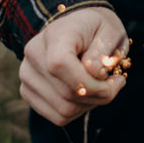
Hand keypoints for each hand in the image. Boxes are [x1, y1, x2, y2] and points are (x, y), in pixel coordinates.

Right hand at [20, 6, 129, 125]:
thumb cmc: (97, 28)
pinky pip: (57, 116)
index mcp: (55, 34)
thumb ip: (104, 51)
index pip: (60, 65)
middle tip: (116, 83)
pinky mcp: (28, 91)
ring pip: (63, 110)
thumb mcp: (111, 31)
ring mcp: (27, 75)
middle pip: (66, 93)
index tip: (116, 80)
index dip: (89, 82)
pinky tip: (87, 94)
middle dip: (98, 95)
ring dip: (90, 105)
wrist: (78, 26)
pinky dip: (78, 111)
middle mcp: (34, 54)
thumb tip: (94, 74)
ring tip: (102, 88)